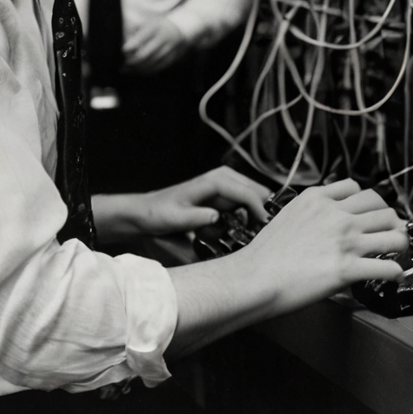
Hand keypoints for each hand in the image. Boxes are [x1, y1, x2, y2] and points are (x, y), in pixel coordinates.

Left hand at [93, 167, 270, 239]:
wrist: (147, 211)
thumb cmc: (159, 213)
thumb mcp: (175, 218)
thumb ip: (197, 218)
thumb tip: (217, 217)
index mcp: (215, 181)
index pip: (247, 192)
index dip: (259, 209)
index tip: (265, 227)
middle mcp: (224, 178)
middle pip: (257, 192)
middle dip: (259, 213)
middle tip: (255, 235)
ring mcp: (225, 186)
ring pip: (253, 199)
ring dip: (251, 217)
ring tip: (240, 234)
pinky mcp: (224, 196)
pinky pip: (244, 206)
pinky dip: (244, 219)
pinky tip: (232, 231)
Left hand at [121, 16, 187, 73]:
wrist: (177, 30)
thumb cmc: (155, 26)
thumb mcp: (146, 23)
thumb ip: (134, 31)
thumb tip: (123, 43)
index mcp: (154, 27)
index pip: (140, 38)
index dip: (130, 46)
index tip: (123, 50)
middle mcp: (162, 38)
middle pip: (144, 54)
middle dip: (131, 61)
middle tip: (123, 63)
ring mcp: (168, 49)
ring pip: (150, 64)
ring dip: (136, 69)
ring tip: (126, 69)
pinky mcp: (171, 58)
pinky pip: (156, 68)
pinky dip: (145, 72)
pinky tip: (136, 72)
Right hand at [235, 179, 406, 312]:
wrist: (255, 277)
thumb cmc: (265, 253)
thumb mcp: (288, 213)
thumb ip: (312, 210)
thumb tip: (325, 215)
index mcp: (319, 198)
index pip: (358, 189)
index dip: (367, 202)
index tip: (370, 213)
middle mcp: (337, 215)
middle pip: (383, 208)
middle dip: (390, 220)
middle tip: (390, 231)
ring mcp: (345, 241)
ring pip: (395, 233)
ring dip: (400, 243)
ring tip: (398, 252)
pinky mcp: (348, 269)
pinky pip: (388, 267)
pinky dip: (395, 272)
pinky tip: (392, 275)